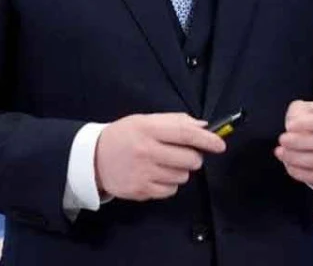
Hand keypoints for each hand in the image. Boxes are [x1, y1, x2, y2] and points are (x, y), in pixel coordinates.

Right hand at [94, 113, 225, 201]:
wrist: (93, 159)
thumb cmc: (124, 136)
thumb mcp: (144, 121)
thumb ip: (174, 122)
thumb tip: (204, 127)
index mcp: (148, 129)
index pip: (185, 134)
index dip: (207, 139)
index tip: (220, 144)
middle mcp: (146, 151)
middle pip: (190, 159)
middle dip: (193, 157)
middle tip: (183, 154)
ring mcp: (143, 173)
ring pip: (183, 176)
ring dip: (180, 170)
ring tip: (164, 164)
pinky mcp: (141, 191)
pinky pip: (171, 190)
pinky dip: (169, 183)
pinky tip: (156, 175)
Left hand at [275, 100, 312, 188]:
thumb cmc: (311, 119)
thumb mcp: (304, 109)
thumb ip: (298, 113)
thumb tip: (292, 128)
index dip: (307, 123)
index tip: (289, 126)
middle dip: (298, 142)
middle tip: (282, 140)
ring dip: (296, 158)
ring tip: (281, 152)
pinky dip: (302, 173)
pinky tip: (289, 165)